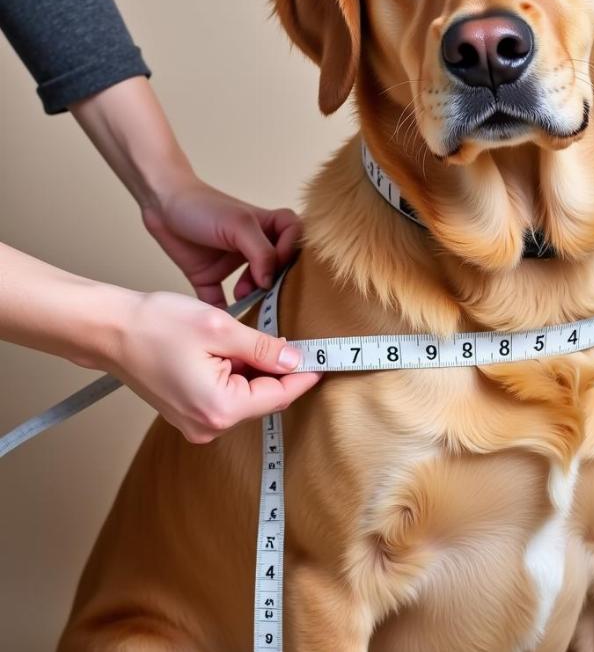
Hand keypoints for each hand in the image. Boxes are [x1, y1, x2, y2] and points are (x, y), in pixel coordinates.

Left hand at [69, 78, 300, 305]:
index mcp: (267, 227)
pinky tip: (226, 319)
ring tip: (243, 297)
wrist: (160, 203)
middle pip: (278, 269)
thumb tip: (270, 282)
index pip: (296, 239)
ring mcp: (231, 262)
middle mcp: (253, 246)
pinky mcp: (208, 276)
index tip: (278, 266)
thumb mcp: (239, 225)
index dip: (292, 253)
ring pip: (252, 288)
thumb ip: (261, 252)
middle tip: (266, 293)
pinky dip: (224, 311)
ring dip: (252, 297)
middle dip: (275, 283)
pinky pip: (221, 300)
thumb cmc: (203, 206)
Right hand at [113, 290, 319, 442]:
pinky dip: (238, 376)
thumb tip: (297, 359)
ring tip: (251, 340)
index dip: (304, 376)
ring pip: (247, 397)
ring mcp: (197, 424)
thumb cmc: (157, 325)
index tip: (326, 360)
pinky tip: (233, 351)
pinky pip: (228, 397)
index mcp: (220, 408)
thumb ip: (264, 348)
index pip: (280, 395)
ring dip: (258, 371)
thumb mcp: (220, 328)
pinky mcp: (189, 414)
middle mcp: (209, 425)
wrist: (110, 331)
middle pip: (265, 398)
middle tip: (295, 340)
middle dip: (280, 371)